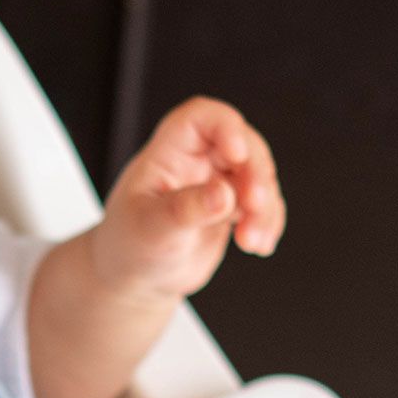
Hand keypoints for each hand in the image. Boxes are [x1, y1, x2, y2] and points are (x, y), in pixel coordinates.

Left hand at [90, 97, 284, 300]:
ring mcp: (217, 182)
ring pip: (258, 177)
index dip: (225, 127)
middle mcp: (196, 161)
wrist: (136, 278)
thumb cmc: (130, 247)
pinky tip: (259, 246)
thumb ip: (186, 210)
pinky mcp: (232, 206)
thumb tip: (224, 194)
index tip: (237, 155)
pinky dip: (267, 223)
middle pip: (243, 145)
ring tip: (251, 242)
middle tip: (254, 208)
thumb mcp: (152, 229)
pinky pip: (263, 205)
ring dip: (265, 208)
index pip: (201, 118)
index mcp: (168, 153)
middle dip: (256, 175)